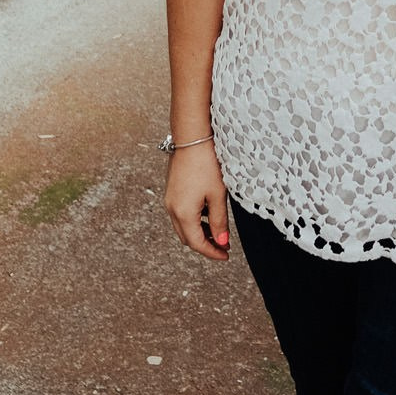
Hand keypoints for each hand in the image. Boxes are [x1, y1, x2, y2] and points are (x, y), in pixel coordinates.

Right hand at [164, 145, 229, 259]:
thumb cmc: (207, 164)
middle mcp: (172, 209)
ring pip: (183, 227)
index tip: (226, 256)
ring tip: (218, 231)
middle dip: (205, 244)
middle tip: (223, 246)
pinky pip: (180, 214)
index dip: (212, 252)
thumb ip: (219, 222)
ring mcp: (169, 200)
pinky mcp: (171, 191)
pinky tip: (208, 214)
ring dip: (199, 232)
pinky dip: (194, 220)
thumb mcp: (218, 195)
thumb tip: (221, 242)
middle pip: (187, 237)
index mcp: (183, 213)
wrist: (192, 138)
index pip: (197, 243)